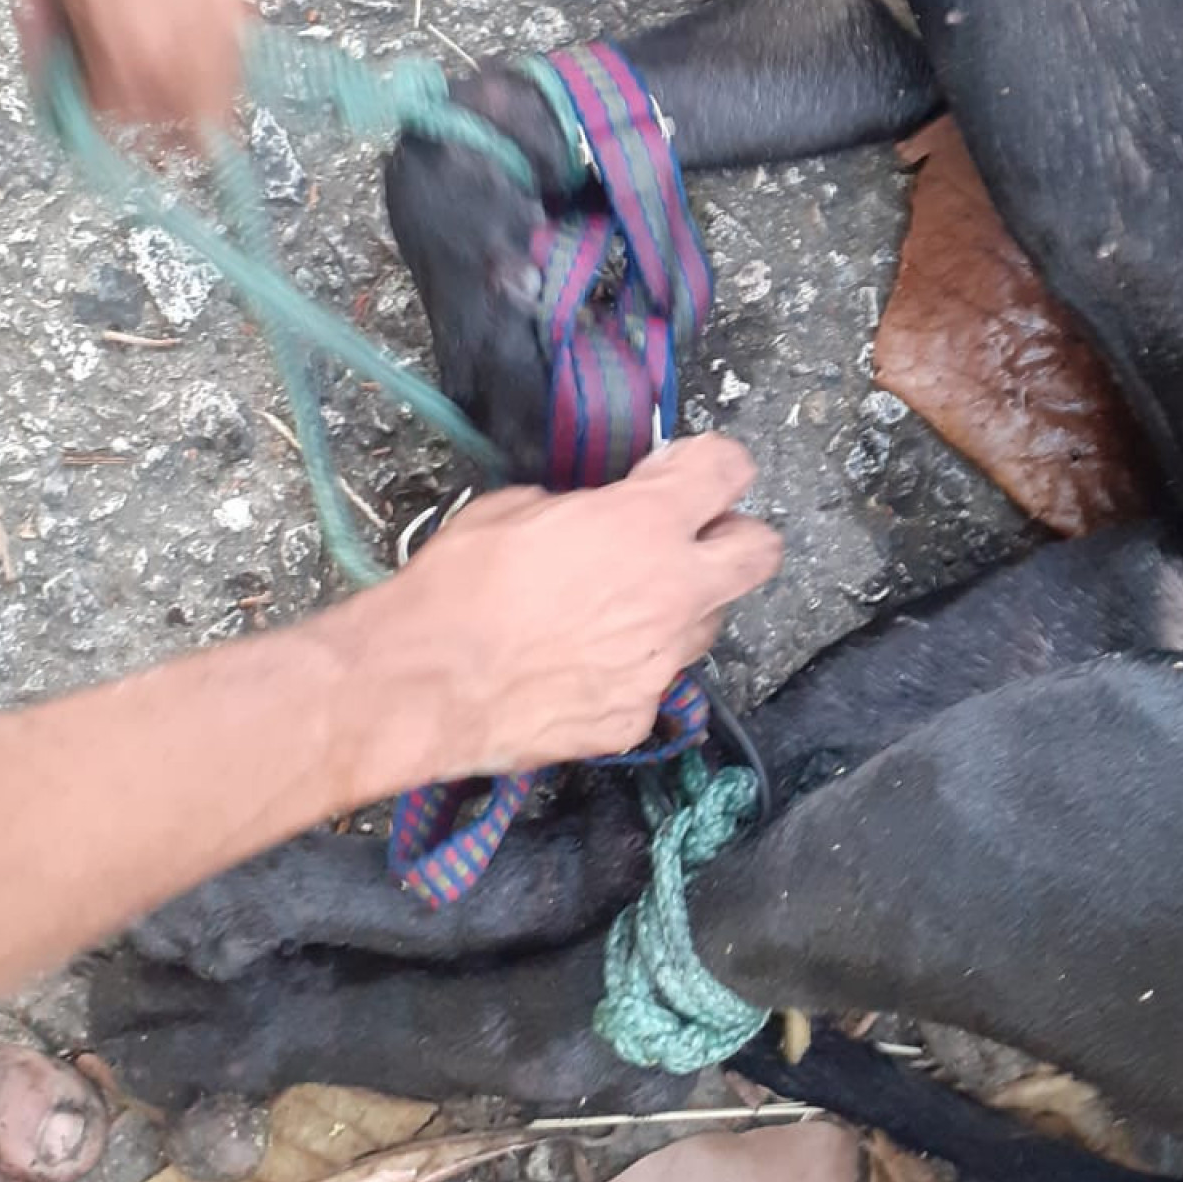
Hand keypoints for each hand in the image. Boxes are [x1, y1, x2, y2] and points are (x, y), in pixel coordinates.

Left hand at [0, 0, 280, 141]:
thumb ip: (50, 14)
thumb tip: (56, 56)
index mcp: (136, 27)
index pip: (139, 122)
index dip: (116, 125)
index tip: (96, 110)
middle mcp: (204, 12)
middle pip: (206, 107)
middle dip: (170, 105)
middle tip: (134, 80)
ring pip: (235, 54)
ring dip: (199, 53)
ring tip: (159, 17)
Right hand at [338, 435, 780, 793]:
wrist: (422, 685)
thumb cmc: (456, 586)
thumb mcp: (516, 507)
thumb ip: (581, 507)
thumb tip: (593, 514)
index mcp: (647, 523)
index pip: (731, 470)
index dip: (712, 464)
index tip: (686, 469)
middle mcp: (674, 592)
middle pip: (761, 552)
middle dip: (735, 537)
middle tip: (690, 537)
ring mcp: (661, 663)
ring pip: (707, 623)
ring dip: (679, 608)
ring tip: (617, 610)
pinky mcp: (636, 717)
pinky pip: (655, 681)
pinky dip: (631, 668)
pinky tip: (579, 665)